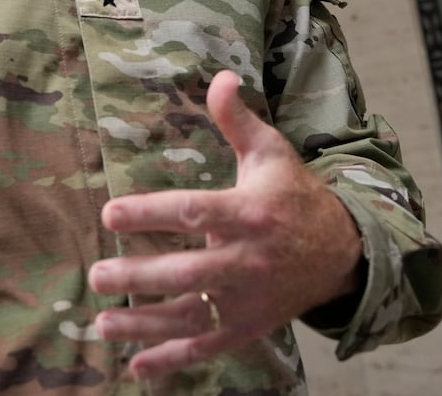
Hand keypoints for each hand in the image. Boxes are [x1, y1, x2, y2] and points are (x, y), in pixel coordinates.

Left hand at [87, 70, 362, 379]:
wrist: (343, 251)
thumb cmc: (294, 194)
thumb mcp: (271, 151)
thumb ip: (237, 118)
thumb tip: (220, 75)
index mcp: (248, 212)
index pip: (194, 212)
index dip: (151, 212)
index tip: (110, 213)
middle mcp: (247, 260)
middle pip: (188, 272)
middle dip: (141, 276)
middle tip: (98, 276)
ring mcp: (248, 299)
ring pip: (192, 317)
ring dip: (145, 325)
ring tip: (103, 323)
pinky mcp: (250, 327)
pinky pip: (209, 347)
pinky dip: (173, 361)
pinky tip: (137, 367)